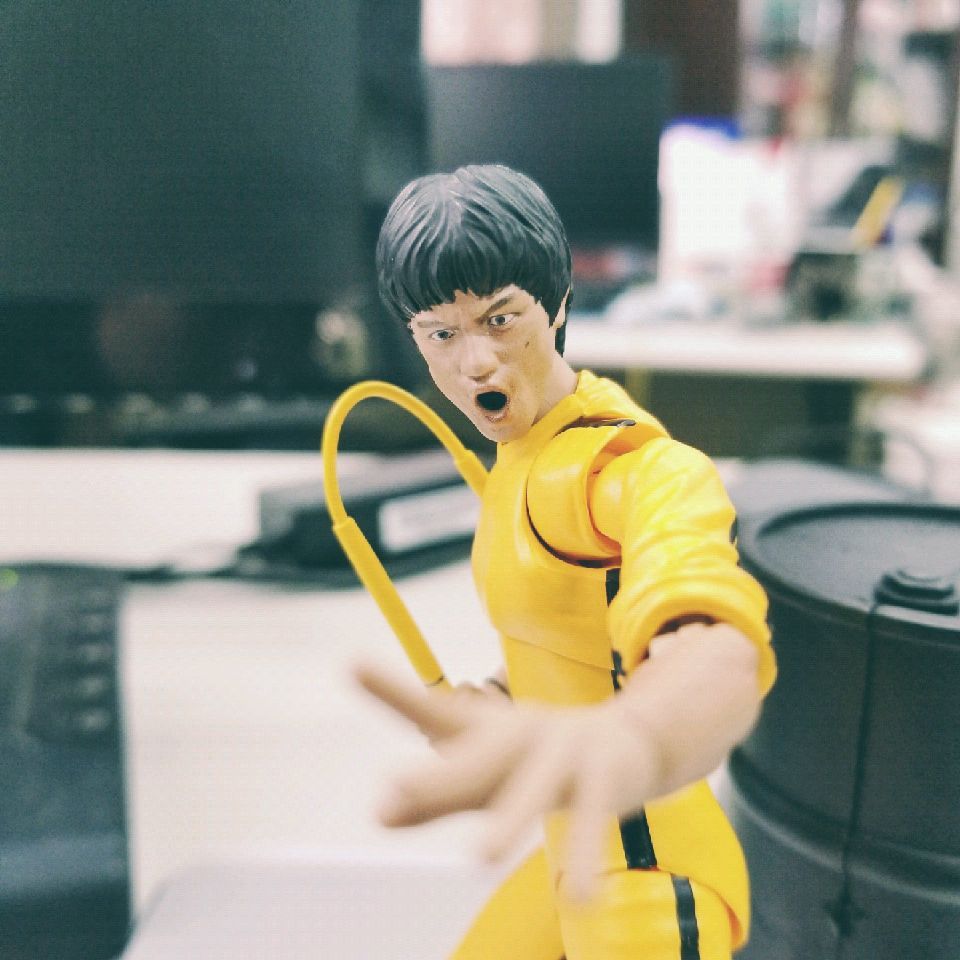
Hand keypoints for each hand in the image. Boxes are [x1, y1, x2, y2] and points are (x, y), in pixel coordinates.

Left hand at [354, 661, 659, 901]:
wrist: (628, 742)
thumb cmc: (536, 760)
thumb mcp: (486, 774)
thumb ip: (436, 797)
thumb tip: (377, 815)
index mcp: (488, 727)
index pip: (434, 711)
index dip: (392, 691)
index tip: (351, 665)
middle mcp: (522, 732)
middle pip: (476, 758)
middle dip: (440, 780)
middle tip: (393, 795)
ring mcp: (565, 752)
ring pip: (533, 789)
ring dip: (510, 818)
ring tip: (483, 857)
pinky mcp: (606, 778)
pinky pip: (594, 821)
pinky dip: (585, 857)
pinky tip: (580, 898)